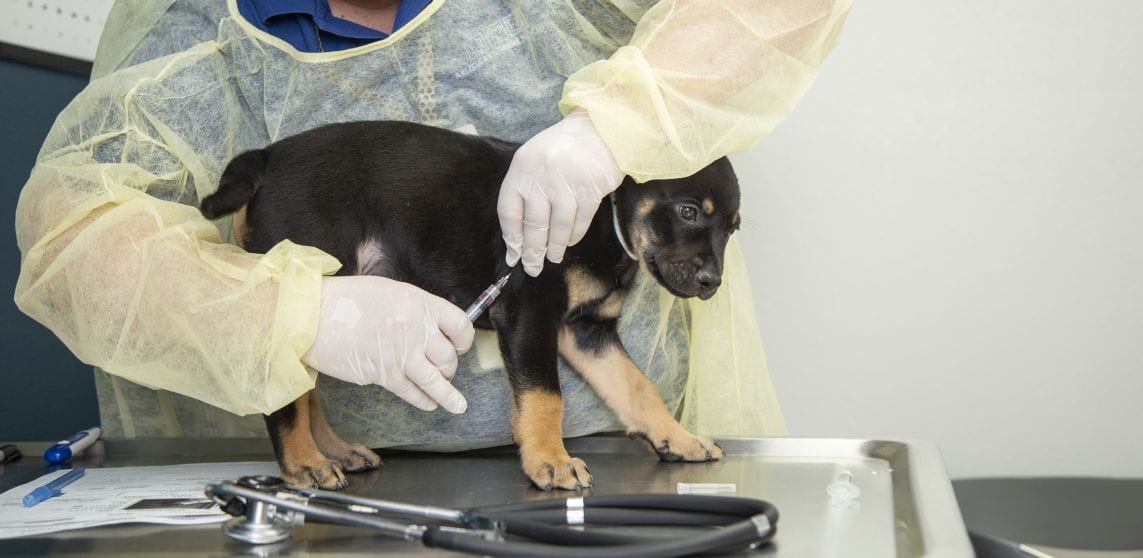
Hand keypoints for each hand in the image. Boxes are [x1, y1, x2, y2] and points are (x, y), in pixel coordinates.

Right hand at [302, 276, 474, 412]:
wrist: (313, 315)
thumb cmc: (347, 300)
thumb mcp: (390, 292)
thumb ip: (414, 310)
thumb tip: (432, 330)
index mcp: (420, 303)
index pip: (459, 325)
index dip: (464, 340)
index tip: (460, 347)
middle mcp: (415, 328)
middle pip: (448, 357)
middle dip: (450, 367)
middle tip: (444, 369)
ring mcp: (401, 354)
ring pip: (437, 380)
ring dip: (449, 395)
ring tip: (459, 406)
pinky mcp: (384, 374)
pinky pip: (413, 392)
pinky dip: (424, 400)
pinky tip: (429, 404)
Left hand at [498, 111, 623, 275]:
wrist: (599, 128)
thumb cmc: (562, 148)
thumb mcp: (535, 161)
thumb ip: (525, 192)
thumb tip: (519, 235)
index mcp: (522, 169)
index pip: (510, 211)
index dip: (512, 237)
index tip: (514, 255)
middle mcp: (542, 176)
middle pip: (534, 225)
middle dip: (533, 251)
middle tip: (532, 268)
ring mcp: (567, 182)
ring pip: (558, 226)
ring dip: (555, 247)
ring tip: (553, 259)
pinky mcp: (591, 189)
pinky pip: (580, 220)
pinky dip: (574, 235)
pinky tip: (570, 242)